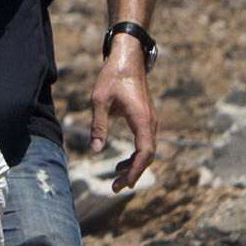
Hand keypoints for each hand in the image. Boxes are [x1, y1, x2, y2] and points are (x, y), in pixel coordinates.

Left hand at [94, 40, 157, 187]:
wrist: (128, 58)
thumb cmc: (112, 76)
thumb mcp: (99, 101)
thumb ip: (98, 126)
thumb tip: (95, 150)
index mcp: (142, 119)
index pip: (144, 153)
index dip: (135, 171)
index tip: (123, 184)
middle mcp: (150, 122)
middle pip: (147, 156)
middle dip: (133, 173)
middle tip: (115, 187)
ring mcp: (150, 121)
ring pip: (147, 150)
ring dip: (134, 166)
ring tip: (116, 178)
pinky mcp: (146, 119)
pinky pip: (144, 143)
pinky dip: (135, 155)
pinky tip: (120, 163)